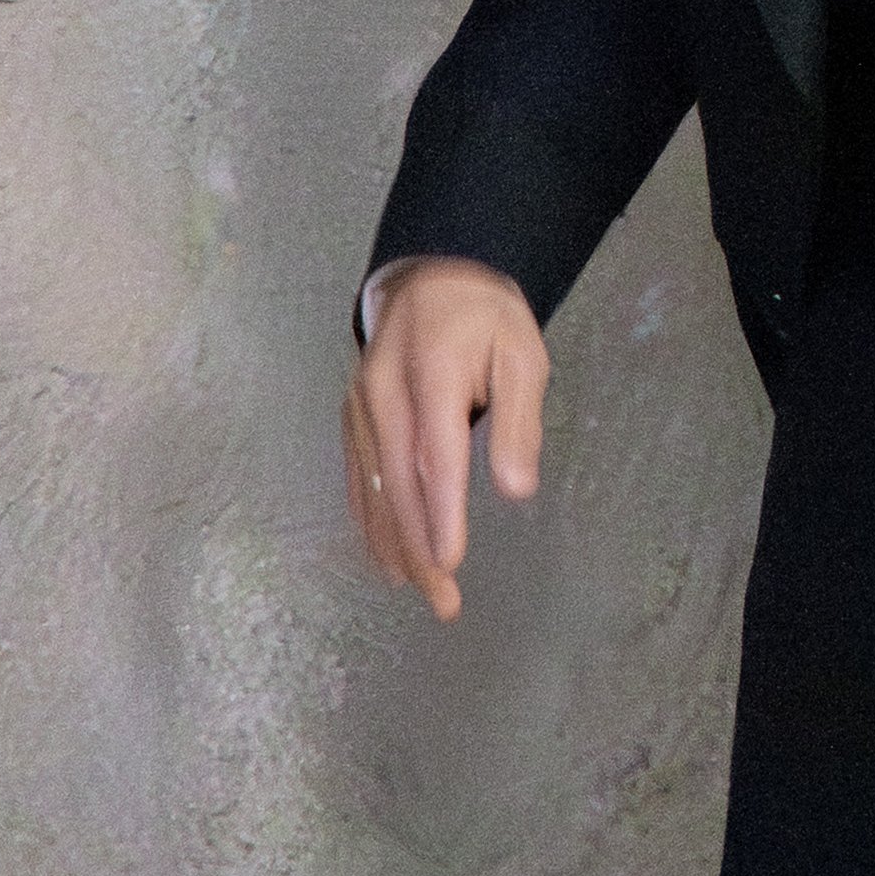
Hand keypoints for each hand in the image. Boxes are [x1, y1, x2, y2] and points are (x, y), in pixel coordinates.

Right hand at [350, 256, 547, 617]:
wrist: (429, 277)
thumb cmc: (485, 319)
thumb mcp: (522, 353)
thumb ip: (520, 420)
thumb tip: (516, 489)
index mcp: (431, 370)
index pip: (435, 451)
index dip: (441, 509)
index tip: (450, 559)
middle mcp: (383, 391)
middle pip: (398, 480)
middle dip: (418, 545)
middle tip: (443, 599)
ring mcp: (360, 406)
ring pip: (373, 486)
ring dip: (394, 543)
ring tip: (421, 591)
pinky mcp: (351, 418)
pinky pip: (357, 477)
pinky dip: (369, 520)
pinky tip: (385, 555)